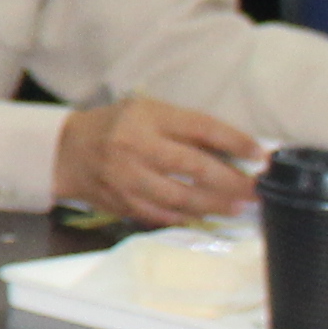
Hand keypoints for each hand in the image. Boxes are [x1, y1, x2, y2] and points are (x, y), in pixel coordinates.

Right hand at [54, 97, 264, 223]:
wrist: (67, 151)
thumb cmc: (116, 126)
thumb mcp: (148, 111)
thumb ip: (184, 128)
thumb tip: (234, 150)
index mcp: (147, 117)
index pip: (200, 127)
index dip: (234, 141)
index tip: (259, 154)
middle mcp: (137, 146)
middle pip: (194, 166)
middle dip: (232, 180)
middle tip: (257, 189)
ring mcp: (128, 178)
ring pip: (180, 196)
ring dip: (215, 204)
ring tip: (239, 206)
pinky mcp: (123, 202)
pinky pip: (163, 214)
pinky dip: (189, 216)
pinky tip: (207, 216)